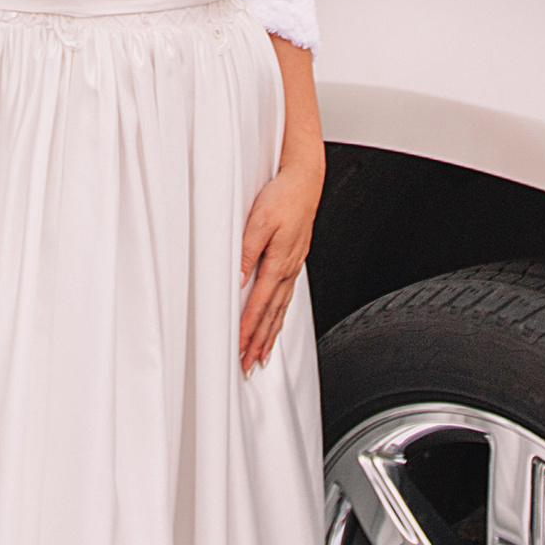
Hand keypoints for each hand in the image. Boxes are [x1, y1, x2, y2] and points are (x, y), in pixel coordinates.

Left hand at [238, 155, 321, 374]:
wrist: (305, 179)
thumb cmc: (283, 196)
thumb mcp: (258, 221)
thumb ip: (247, 252)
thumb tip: (238, 281)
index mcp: (279, 262)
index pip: (259, 305)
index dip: (247, 329)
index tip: (238, 349)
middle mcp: (288, 269)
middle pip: (272, 314)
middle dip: (259, 342)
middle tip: (248, 365)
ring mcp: (293, 266)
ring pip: (280, 309)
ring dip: (270, 334)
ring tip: (261, 355)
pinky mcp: (294, 259)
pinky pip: (286, 296)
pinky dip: (280, 315)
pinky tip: (276, 322)